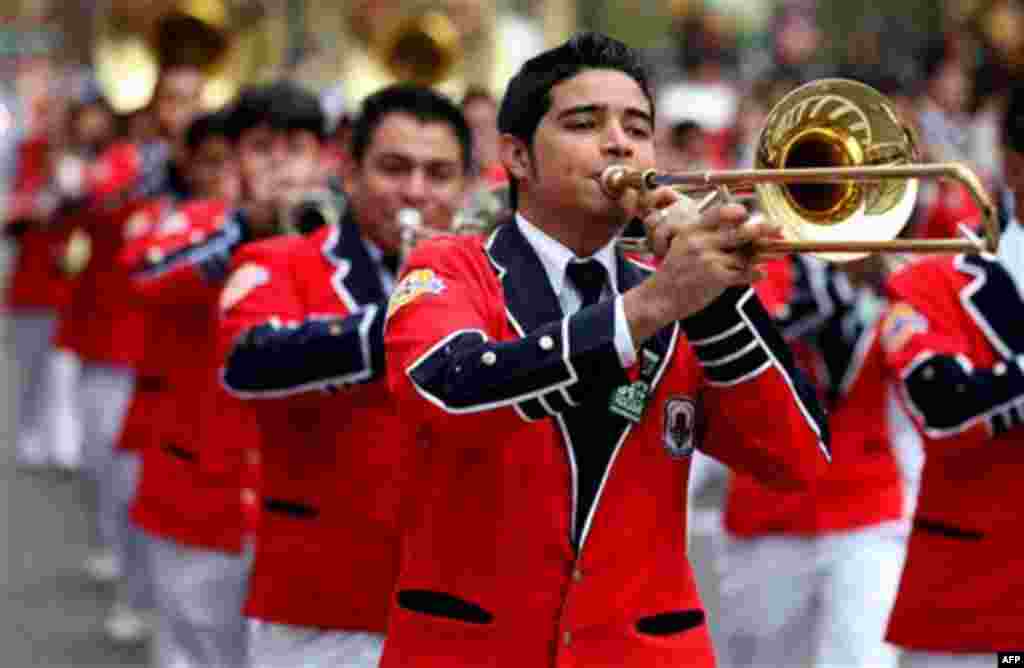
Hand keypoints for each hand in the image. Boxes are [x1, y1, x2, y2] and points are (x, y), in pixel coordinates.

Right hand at [623, 201, 782, 341]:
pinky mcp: (716, 278)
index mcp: (692, 231)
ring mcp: (709, 260)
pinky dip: (755, 274)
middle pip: (739, 232)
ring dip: (763, 255)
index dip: (737, 211)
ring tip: (778, 253)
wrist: (660, 298)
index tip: (747, 213)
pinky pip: (743, 274)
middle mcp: (701, 242)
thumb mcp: (682, 245)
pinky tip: (761, 274)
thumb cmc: (674, 272)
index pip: (719, 213)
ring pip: (744, 255)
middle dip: (761, 229)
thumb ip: (704, 236)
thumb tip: (734, 228)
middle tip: (778, 227)